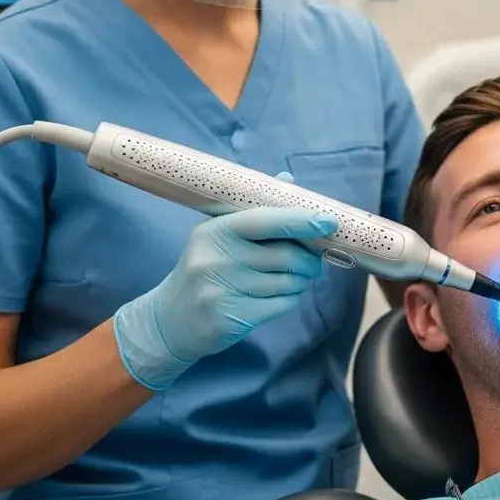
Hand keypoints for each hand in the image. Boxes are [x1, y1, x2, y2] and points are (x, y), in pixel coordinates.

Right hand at [114, 205, 336, 389]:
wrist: (170, 321)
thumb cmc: (203, 268)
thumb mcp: (218, 235)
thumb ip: (255, 210)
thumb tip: (287, 179)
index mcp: (215, 231)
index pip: (265, 220)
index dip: (301, 220)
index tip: (329, 222)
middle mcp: (216, 259)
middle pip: (286, 256)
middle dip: (309, 260)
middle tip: (312, 262)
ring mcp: (221, 291)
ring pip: (288, 282)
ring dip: (300, 281)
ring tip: (293, 279)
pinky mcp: (231, 319)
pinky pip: (281, 305)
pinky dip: (289, 299)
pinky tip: (278, 296)